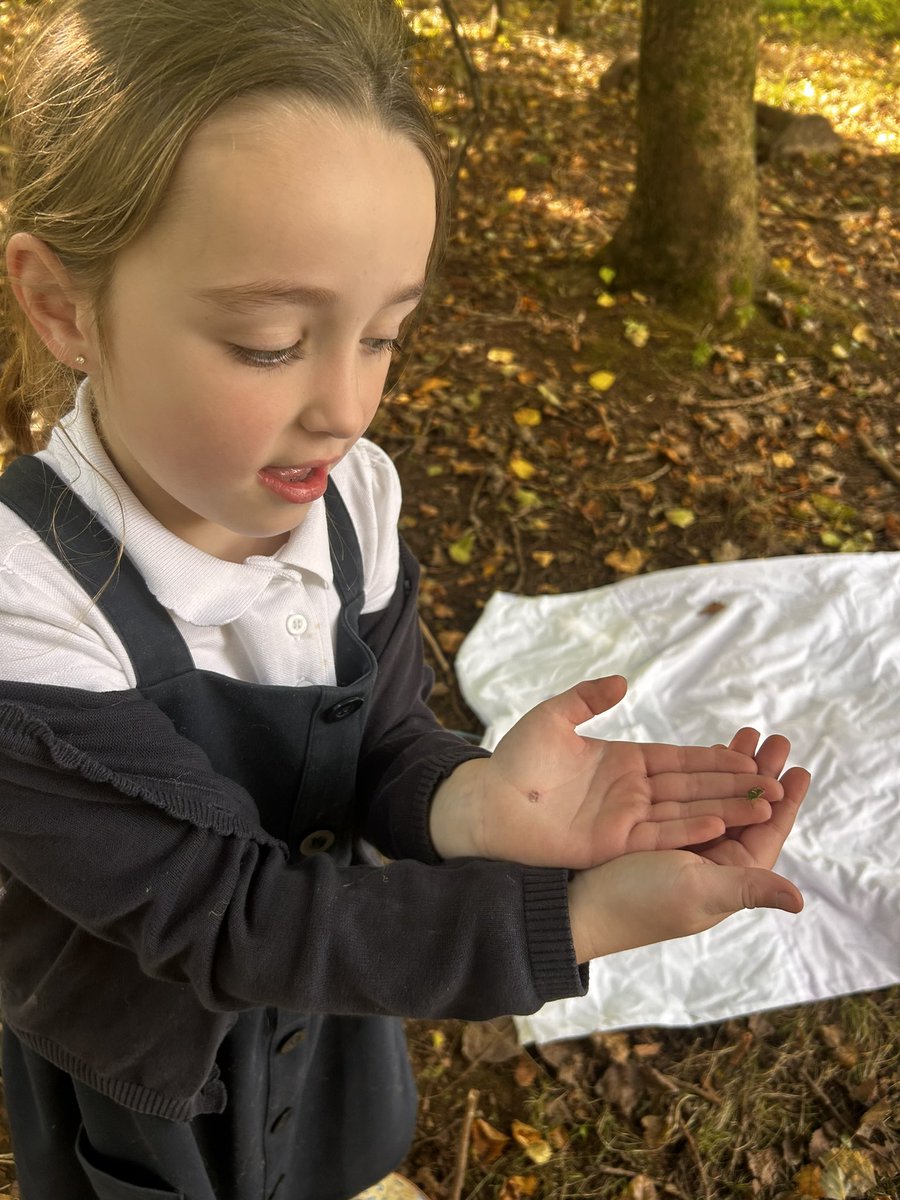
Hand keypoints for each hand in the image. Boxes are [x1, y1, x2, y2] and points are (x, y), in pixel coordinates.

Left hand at [431, 676, 784, 866]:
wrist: (487, 803)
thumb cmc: (515, 759)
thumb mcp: (553, 718)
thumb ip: (588, 698)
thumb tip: (623, 682)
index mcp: (624, 762)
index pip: (680, 760)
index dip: (714, 759)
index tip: (750, 755)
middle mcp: (631, 792)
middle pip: (692, 787)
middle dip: (733, 786)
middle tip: (775, 784)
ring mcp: (624, 819)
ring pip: (684, 813)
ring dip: (723, 810)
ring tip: (763, 807)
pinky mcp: (613, 843)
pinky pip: (659, 835)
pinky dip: (689, 831)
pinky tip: (720, 824)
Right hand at [568, 746, 808, 960]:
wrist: (580, 907)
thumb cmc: (642, 902)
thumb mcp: (699, 892)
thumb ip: (748, 888)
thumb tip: (801, 901)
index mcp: (729, 874)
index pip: (768, 833)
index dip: (787, 802)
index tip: (801, 769)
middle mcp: (711, 858)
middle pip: (747, 809)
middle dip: (762, 774)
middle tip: (776, 739)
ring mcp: (684, 843)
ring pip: (719, 798)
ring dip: (735, 768)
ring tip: (746, 735)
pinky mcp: (656, 830)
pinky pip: (689, 796)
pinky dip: (702, 774)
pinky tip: (709, 754)